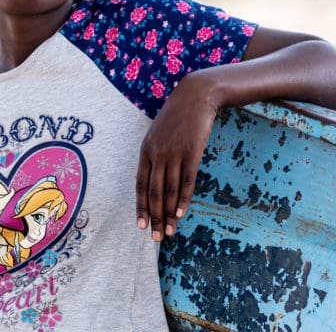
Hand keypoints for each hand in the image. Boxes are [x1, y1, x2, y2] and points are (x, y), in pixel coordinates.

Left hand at [135, 71, 218, 240]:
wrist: (195, 96)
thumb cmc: (177, 115)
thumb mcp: (159, 132)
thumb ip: (155, 153)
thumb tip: (155, 176)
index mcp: (146, 149)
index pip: (140, 184)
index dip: (140, 207)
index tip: (141, 226)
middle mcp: (157, 153)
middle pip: (153, 192)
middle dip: (155, 217)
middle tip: (157, 238)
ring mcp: (174, 153)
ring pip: (169, 190)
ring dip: (168, 214)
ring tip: (170, 232)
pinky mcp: (192, 152)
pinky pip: (186, 180)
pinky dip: (183, 199)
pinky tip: (181, 213)